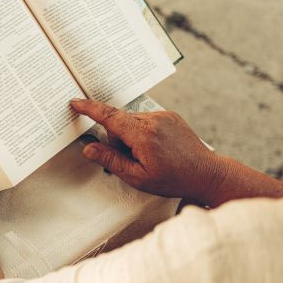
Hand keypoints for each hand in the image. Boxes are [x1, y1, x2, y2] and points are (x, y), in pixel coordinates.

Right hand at [70, 98, 224, 203]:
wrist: (206, 174)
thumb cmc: (175, 179)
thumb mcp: (137, 177)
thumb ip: (111, 161)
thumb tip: (90, 149)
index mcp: (143, 135)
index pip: (109, 117)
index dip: (89, 109)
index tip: (75, 103)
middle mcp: (153, 120)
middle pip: (119, 122)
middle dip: (118, 139)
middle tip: (133, 160)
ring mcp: (163, 116)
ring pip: (132, 122)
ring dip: (132, 137)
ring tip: (149, 157)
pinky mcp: (170, 116)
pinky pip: (146, 121)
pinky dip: (143, 133)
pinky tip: (157, 149)